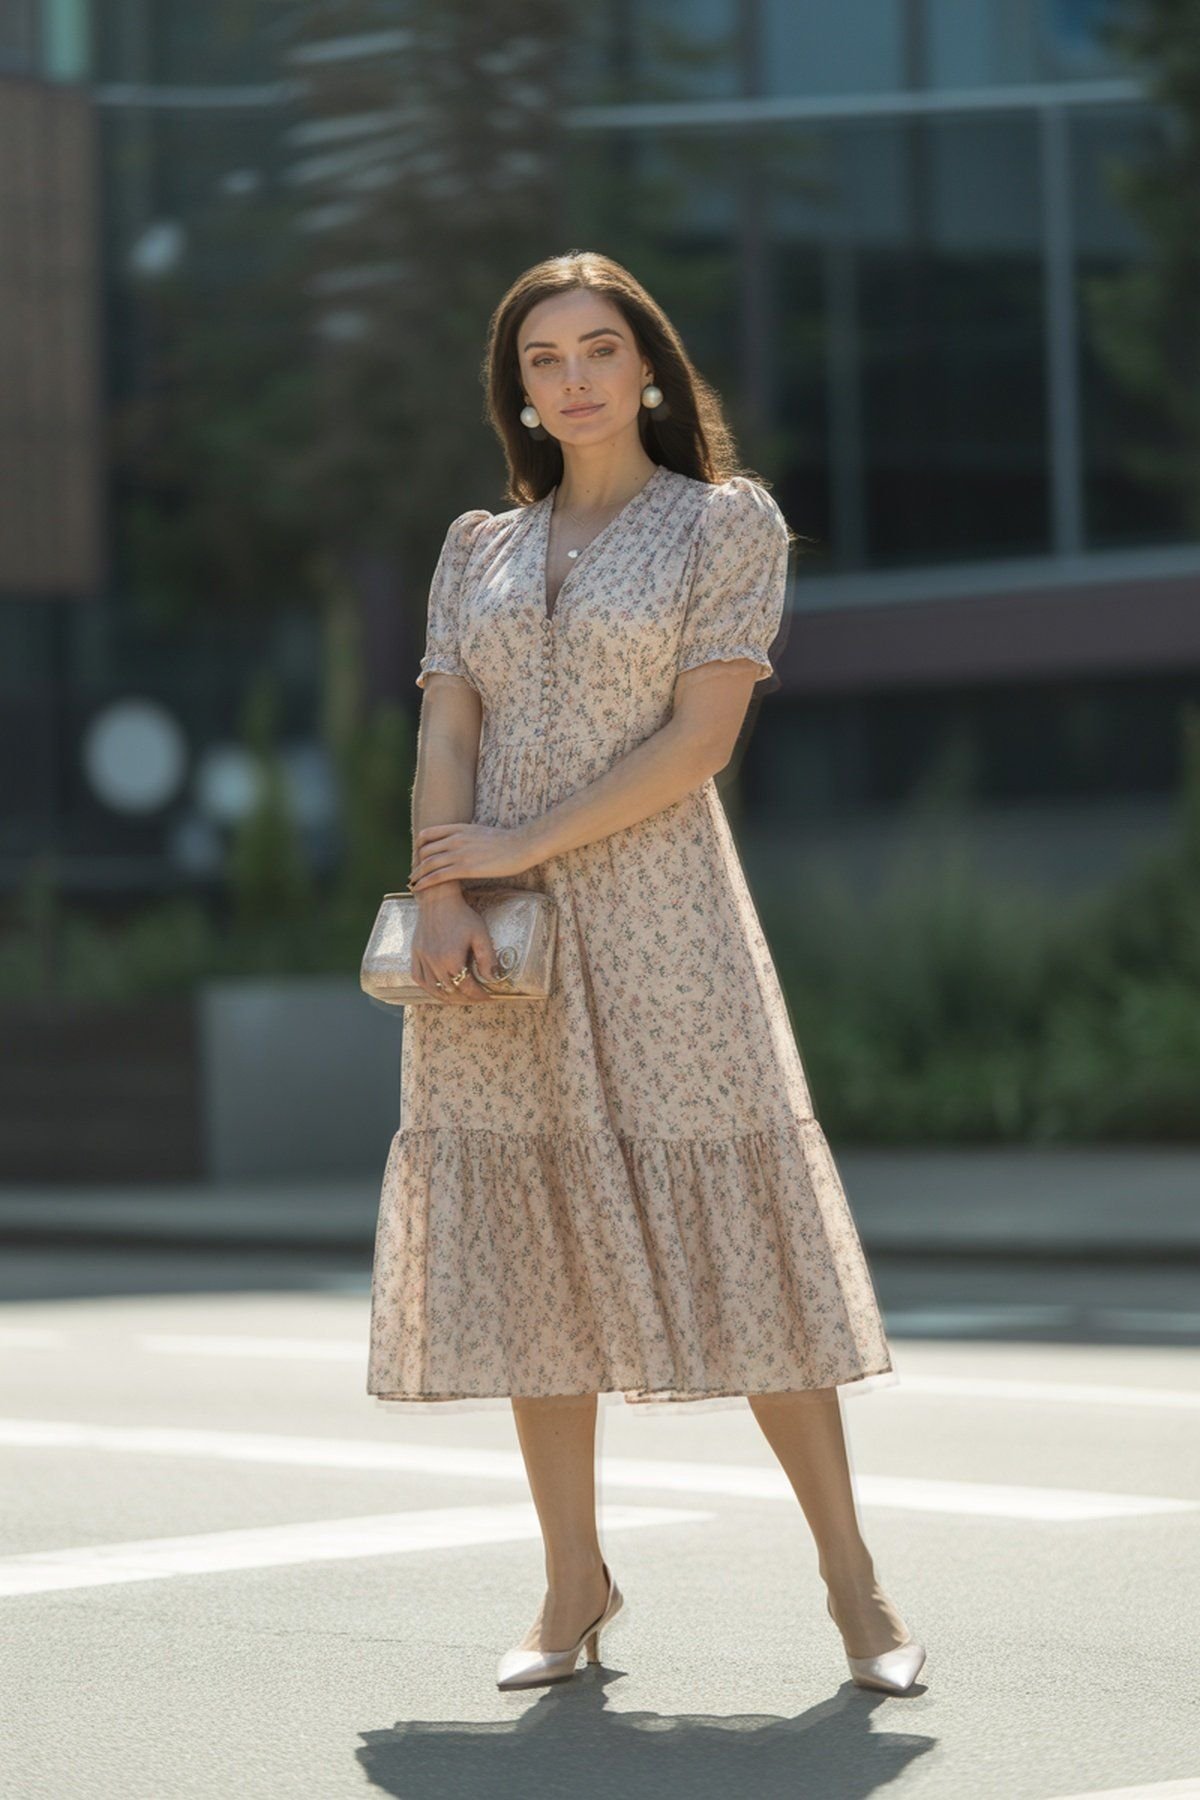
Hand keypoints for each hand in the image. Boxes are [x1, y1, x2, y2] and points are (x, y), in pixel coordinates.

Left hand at [409, 820, 536, 891]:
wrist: (521, 846)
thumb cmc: (506, 842)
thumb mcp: (480, 832)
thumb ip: (466, 836)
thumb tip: (461, 844)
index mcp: (458, 829)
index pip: (427, 835)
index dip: (418, 847)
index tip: (418, 858)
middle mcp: (455, 839)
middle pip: (424, 850)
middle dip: (416, 863)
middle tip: (414, 874)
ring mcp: (459, 853)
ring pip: (428, 864)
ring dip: (417, 875)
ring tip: (412, 883)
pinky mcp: (465, 868)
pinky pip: (438, 876)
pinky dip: (425, 883)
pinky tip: (419, 889)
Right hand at [411, 895, 501, 1001]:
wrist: (438, 899)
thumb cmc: (462, 915)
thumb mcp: (480, 934)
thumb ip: (487, 958)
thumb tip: (493, 978)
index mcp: (452, 961)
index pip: (468, 988)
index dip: (480, 995)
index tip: (489, 997)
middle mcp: (435, 964)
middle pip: (451, 992)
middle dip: (466, 998)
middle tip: (476, 998)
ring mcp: (423, 960)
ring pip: (434, 989)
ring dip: (447, 997)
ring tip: (459, 997)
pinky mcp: (415, 953)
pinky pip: (418, 978)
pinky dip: (428, 988)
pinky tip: (437, 988)